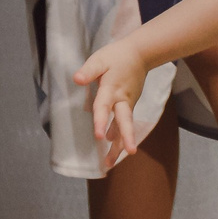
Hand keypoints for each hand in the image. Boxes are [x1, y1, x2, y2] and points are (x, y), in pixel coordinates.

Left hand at [73, 42, 146, 163]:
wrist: (140, 54)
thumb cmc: (116, 56)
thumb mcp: (100, 59)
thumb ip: (89, 70)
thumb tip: (77, 79)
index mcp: (112, 88)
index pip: (104, 107)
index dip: (101, 121)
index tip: (99, 137)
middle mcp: (122, 100)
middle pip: (124, 121)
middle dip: (126, 138)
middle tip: (129, 153)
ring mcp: (128, 104)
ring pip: (125, 127)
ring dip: (120, 145)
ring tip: (110, 163)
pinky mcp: (130, 106)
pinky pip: (125, 123)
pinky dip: (121, 137)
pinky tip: (115, 149)